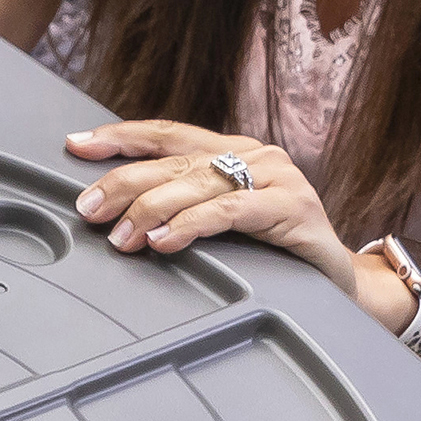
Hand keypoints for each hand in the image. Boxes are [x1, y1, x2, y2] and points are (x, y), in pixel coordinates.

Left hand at [65, 121, 363, 292]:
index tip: (77, 144)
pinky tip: (164, 240)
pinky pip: (230, 212)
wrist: (344, 286)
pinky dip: (191, 225)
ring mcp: (278, 178)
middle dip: (124, 183)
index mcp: (235, 151)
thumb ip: (187, 207)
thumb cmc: (280, 257)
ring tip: (120, 235)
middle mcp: (256, 156)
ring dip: (151, 209)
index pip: (169, 135)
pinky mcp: (293, 208)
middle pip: (176, 162)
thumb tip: (119, 215)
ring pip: (199, 184)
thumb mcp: (227, 225)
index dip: (122, 136)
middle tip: (89, 209)